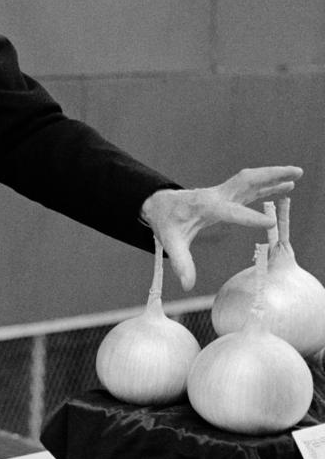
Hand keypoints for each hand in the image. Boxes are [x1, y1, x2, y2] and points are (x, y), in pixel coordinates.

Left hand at [140, 166, 302, 291]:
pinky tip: (284, 184)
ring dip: (274, 176)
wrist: (160, 204)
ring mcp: (223, 193)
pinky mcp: (227, 195)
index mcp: (205, 207)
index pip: (231, 212)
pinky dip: (268, 184)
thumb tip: (187, 285)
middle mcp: (217, 196)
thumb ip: (181, 263)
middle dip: (271, 176)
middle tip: (295, 173)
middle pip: (247, 182)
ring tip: (297, 174)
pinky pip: (251, 188)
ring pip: (252, 181)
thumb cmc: (167, 222)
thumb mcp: (170, 243)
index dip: (249, 217)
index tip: (269, 223)